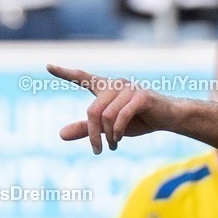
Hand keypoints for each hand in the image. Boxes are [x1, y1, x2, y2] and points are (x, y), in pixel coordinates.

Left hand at [47, 64, 171, 153]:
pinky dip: (117, 131)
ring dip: (108, 135)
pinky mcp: (141, 97)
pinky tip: (118, 140)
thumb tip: (60, 135)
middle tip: (97, 150)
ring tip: (113, 145)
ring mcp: (129, 89)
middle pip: (92, 110)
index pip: (83, 78)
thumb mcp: (109, 128)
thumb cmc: (140, 120)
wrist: (169, 118)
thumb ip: (86, 129)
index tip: (48, 66)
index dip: (65, 73)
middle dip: (93, 134)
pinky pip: (121, 116)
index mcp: (107, 89)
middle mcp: (116, 85)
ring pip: (106, 115)